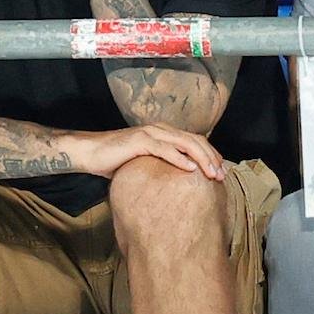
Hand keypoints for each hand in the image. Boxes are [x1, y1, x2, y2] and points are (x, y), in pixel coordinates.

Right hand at [67, 123, 226, 180]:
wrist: (90, 153)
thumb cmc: (116, 161)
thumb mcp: (145, 163)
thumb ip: (162, 166)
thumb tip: (180, 183)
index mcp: (164, 133)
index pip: (195, 141)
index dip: (211, 155)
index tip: (221, 172)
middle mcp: (160, 129)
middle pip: (195, 140)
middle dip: (212, 158)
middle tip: (222, 176)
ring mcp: (150, 133)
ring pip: (185, 143)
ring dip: (201, 159)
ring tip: (212, 174)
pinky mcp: (140, 141)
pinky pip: (165, 149)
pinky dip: (180, 159)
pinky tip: (191, 169)